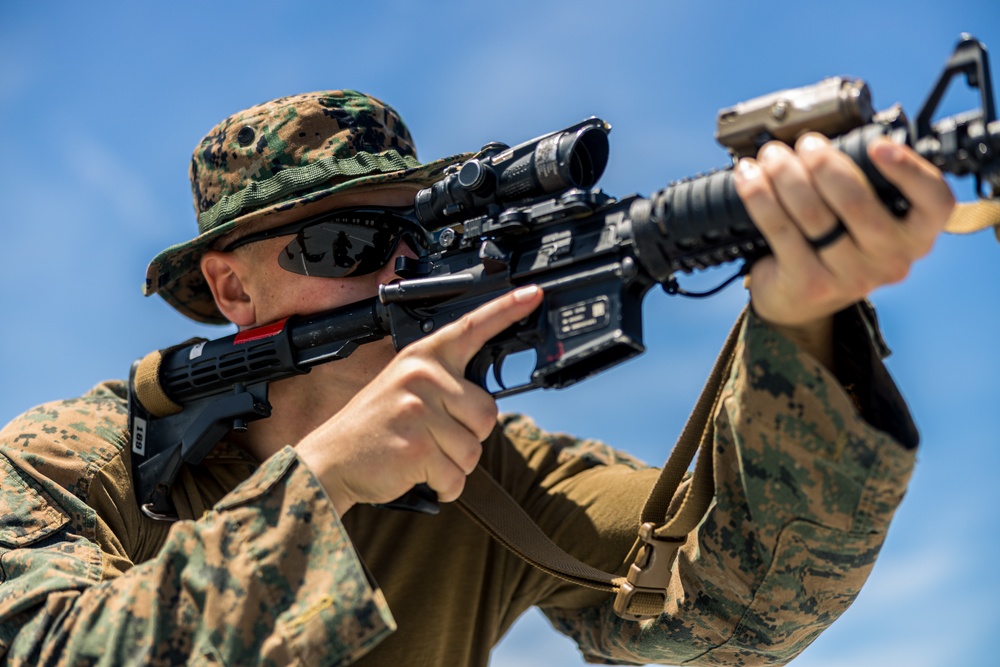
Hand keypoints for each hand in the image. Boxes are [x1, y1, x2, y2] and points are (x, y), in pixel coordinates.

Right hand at [295, 285, 543, 515]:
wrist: (329, 461)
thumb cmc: (373, 429)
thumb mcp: (404, 389)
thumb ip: (443, 385)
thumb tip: (485, 405)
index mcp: (422, 358)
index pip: (471, 327)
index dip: (506, 311)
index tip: (534, 294)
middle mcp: (423, 377)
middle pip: (488, 413)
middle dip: (467, 436)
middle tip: (431, 437)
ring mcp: (419, 411)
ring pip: (474, 450)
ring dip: (453, 465)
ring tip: (419, 455)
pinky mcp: (418, 448)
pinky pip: (456, 477)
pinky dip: (443, 487)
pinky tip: (416, 474)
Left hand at [733, 133, 953, 361]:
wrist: (800, 300)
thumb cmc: (835, 242)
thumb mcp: (863, 217)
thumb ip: (863, 181)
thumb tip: (828, 135)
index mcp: (916, 234)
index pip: (934, 201)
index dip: (909, 169)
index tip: (877, 145)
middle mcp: (891, 258)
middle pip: (857, 203)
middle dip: (824, 164)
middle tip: (805, 144)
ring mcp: (851, 276)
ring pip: (814, 214)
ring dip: (786, 175)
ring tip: (771, 156)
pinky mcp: (809, 283)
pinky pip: (780, 229)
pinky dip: (760, 197)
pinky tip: (749, 177)